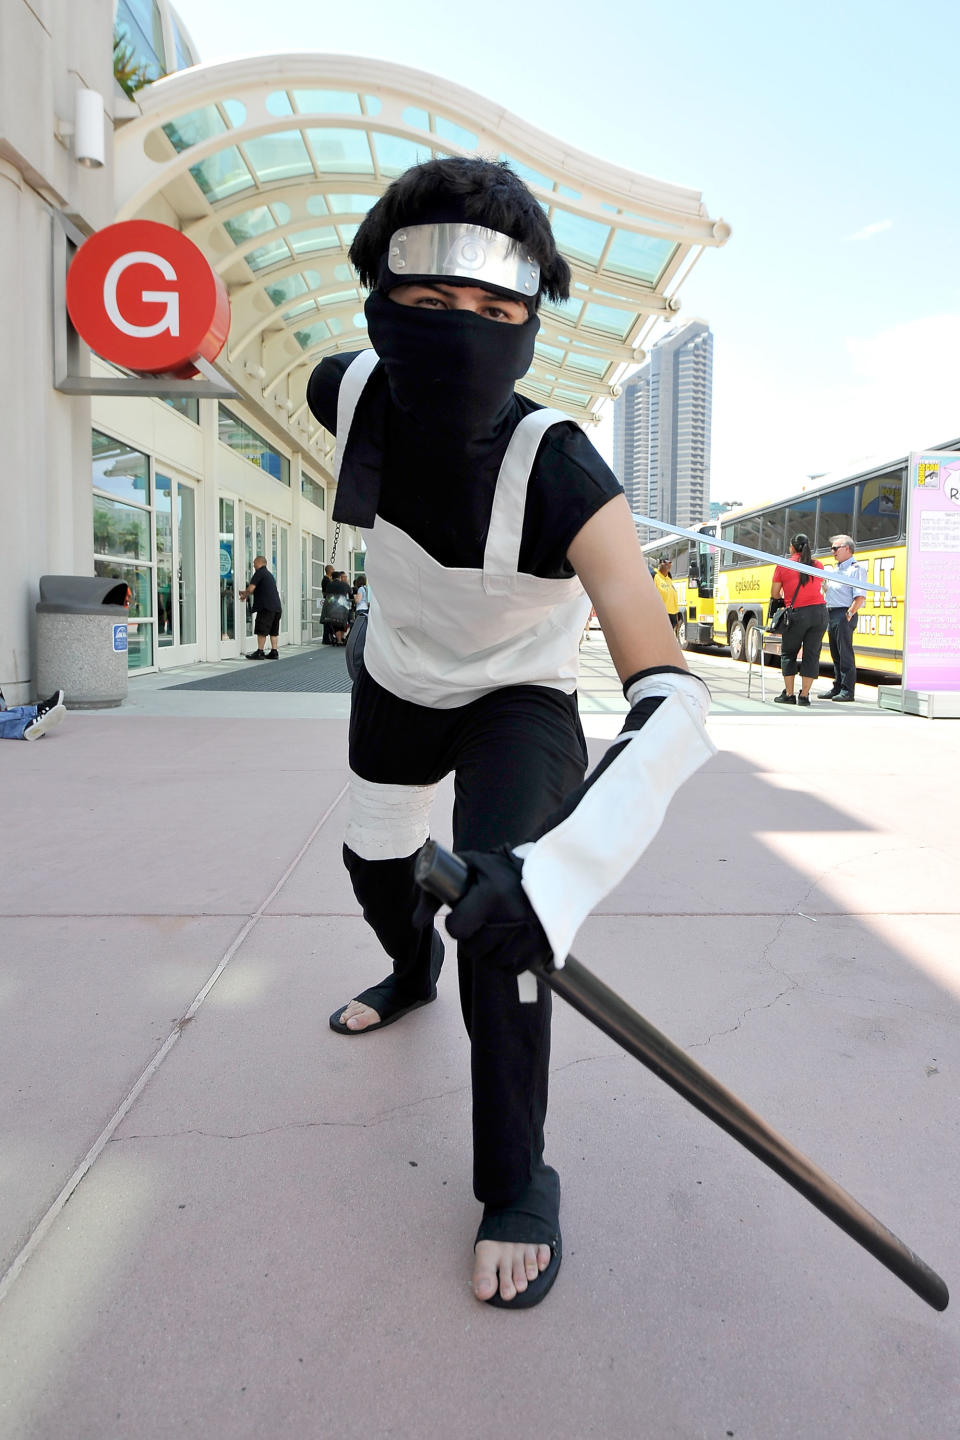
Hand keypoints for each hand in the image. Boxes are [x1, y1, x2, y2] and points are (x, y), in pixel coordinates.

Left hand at [415, 846, 551, 974]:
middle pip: (471, 949)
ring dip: (486, 950)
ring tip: (494, 930)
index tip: (463, 914)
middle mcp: (513, 917)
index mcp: (493, 894)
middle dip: (470, 937)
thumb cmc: (501, 870)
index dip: (456, 923)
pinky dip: (504, 959)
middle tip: (480, 921)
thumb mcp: (469, 868)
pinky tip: (508, 941)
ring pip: (489, 962)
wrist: (551, 875)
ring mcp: (529, 936)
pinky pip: (510, 969)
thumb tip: (416, 922)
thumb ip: (437, 890)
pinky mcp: (540, 950)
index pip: (456, 929)